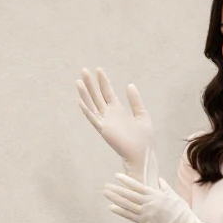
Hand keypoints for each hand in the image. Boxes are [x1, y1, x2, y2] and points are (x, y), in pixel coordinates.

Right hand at [76, 67, 158, 187]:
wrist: (143, 153)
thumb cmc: (144, 137)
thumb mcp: (142, 114)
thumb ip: (135, 100)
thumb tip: (130, 85)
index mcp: (118, 110)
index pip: (107, 92)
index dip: (103, 81)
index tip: (98, 69)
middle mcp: (109, 115)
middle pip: (97, 96)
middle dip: (90, 83)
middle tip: (83, 70)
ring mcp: (105, 122)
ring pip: (92, 105)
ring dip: (85, 93)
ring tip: (78, 81)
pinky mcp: (104, 130)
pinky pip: (93, 118)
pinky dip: (86, 109)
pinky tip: (81, 100)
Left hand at [103, 172, 222, 222]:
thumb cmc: (183, 214)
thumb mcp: (175, 197)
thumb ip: (165, 188)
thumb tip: (159, 180)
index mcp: (157, 195)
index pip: (138, 186)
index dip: (126, 181)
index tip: (117, 176)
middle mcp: (150, 203)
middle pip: (130, 195)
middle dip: (117, 189)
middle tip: (106, 185)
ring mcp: (147, 214)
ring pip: (127, 204)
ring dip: (115, 199)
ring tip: (106, 194)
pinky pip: (130, 216)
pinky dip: (120, 211)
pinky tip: (111, 207)